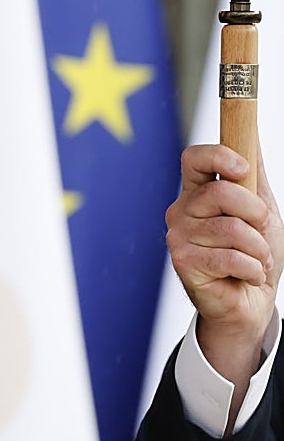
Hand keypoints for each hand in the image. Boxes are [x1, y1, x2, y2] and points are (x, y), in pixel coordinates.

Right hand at [168, 142, 282, 426]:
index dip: (218, 156)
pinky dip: (252, 268)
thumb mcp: (261, 210)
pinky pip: (229, 257)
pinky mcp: (183, 262)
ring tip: (255, 260)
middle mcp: (182, 210)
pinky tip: (246, 275)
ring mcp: (178, 236)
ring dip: (258, 249)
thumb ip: (252, 177)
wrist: (250, 303)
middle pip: (220, 193)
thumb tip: (249, 137)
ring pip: (231, 229)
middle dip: (256, 214)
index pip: (194, 158)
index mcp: (198, 193)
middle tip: (261, 231)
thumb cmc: (253, 256)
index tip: (243, 168)